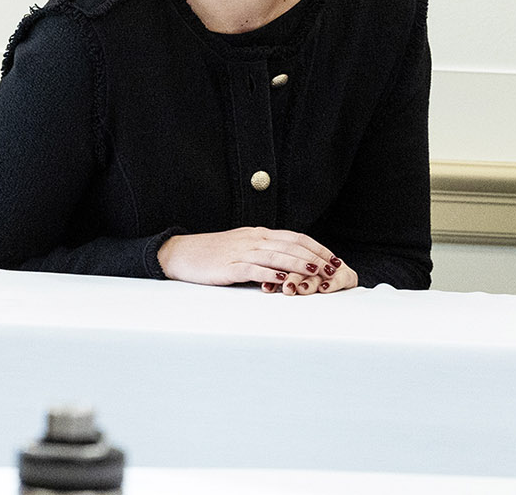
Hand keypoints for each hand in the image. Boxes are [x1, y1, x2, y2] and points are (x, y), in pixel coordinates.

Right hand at [157, 227, 352, 293]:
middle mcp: (255, 239)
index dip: (317, 247)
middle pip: (291, 246)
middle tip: (333, 268)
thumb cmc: (214, 253)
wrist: (182, 253)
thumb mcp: (243, 246)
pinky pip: (254, 269)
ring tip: (317, 273)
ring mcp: (242, 252)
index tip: (334, 258)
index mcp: (260, 233)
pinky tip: (284, 281)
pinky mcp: (230, 267)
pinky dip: (271, 274)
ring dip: (299, 265)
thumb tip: (289, 261)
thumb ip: (265, 250)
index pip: (295, 237)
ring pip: (277, 256)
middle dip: (316, 257)